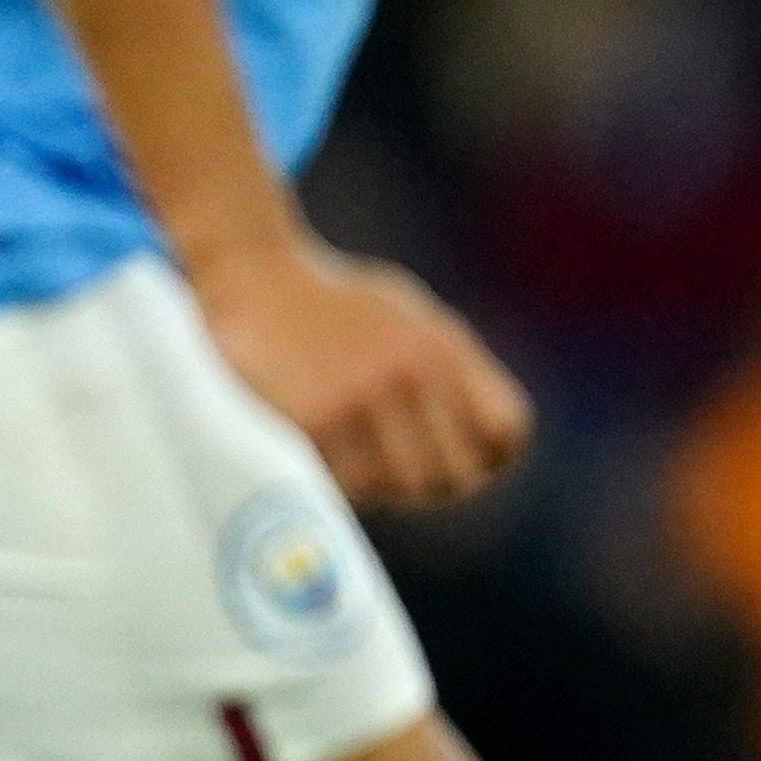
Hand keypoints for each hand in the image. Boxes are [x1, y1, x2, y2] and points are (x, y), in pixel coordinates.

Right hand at [189, 231, 533, 511]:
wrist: (252, 271)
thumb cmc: (334, 299)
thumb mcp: (409, 315)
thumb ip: (451, 369)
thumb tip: (492, 445)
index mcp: (444, 347)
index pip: (507, 432)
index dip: (493, 460)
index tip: (467, 464)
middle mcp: (411, 374)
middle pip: (456, 474)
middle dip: (437, 487)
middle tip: (409, 481)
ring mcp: (362, 400)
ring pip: (402, 488)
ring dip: (387, 489)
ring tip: (367, 466)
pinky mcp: (312, 422)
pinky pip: (349, 486)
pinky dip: (344, 484)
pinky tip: (332, 459)